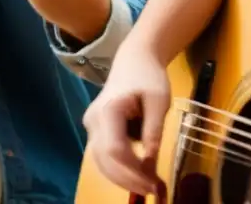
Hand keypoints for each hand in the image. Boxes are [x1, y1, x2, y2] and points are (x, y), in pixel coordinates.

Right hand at [82, 44, 170, 196]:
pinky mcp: (96, 129)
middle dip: (128, 180)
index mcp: (108, 110)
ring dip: (122, 178)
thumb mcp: (159, 101)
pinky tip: (138, 174)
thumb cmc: (148, 77)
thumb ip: (153, 130)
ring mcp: (91, 125)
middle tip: (154, 190)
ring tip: (148, 185)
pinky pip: (103, 155)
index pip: (114, 150)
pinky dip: (119, 169)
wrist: (134, 60)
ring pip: (100, 161)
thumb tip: (151, 161)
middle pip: (104, 160)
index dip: (133, 172)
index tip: (155, 184)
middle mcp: (93, 120)